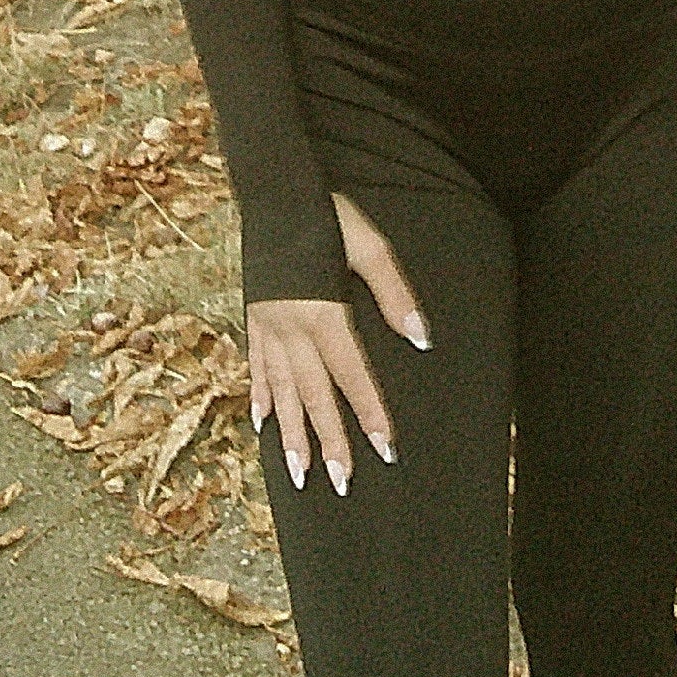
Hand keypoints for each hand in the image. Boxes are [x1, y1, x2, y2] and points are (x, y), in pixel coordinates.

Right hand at [243, 192, 430, 497]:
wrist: (274, 192)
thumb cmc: (327, 216)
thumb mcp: (371, 246)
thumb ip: (395, 294)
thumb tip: (421, 339)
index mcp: (324, 313)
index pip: (352, 376)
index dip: (371, 414)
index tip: (386, 449)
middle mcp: (292, 328)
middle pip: (314, 395)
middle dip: (329, 442)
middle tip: (341, 483)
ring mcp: (268, 326)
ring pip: (282, 391)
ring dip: (292, 435)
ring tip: (300, 473)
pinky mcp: (255, 318)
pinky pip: (256, 367)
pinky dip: (260, 398)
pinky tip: (264, 424)